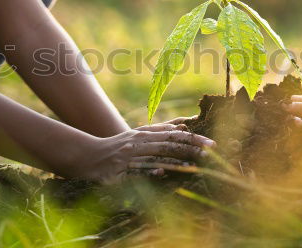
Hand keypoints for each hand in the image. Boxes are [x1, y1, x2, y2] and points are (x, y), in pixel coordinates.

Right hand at [72, 117, 214, 182]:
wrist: (88, 156)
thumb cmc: (118, 147)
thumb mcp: (139, 135)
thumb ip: (160, 131)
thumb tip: (183, 127)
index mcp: (145, 135)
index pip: (174, 135)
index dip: (194, 139)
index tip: (213, 144)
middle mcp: (138, 143)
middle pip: (168, 144)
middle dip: (190, 148)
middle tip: (211, 152)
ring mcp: (128, 157)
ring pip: (154, 157)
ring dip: (174, 161)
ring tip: (192, 164)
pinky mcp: (118, 172)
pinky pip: (135, 172)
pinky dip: (148, 172)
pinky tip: (160, 173)